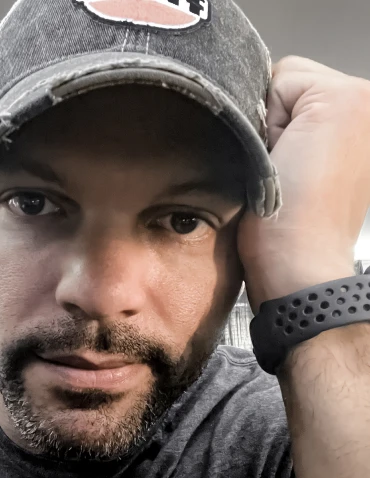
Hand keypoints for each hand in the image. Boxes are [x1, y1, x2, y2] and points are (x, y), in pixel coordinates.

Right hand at [237, 56, 369, 312]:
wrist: (293, 267)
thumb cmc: (286, 218)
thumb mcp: (268, 134)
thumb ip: (265, 98)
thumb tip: (254, 106)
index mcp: (357, 98)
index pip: (283, 75)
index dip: (263, 113)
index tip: (271, 152)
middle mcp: (366, 113)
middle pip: (290, 93)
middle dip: (273, 126)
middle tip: (276, 169)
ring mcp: (358, 141)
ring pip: (290, 118)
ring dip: (276, 144)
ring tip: (280, 179)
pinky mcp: (347, 167)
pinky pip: (298, 142)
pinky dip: (284, 160)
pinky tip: (286, 185)